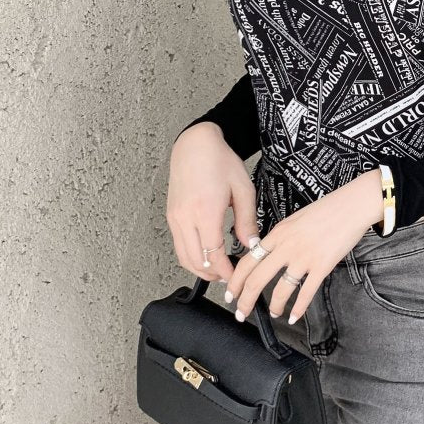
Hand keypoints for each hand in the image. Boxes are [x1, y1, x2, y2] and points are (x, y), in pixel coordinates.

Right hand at [166, 122, 259, 283]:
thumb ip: (247, 220)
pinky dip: (191, 257)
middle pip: (195, 261)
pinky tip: (206, 256)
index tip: (237, 278)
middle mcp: (185, 217)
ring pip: (183, 257)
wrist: (195, 145)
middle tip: (231, 278)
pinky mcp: (171, 216)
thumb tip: (251, 245)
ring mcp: (175, 218)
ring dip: (200, 269)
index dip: (226, 271)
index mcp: (205, 211)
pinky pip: (179, 245)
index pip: (213, 254)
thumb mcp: (243, 189)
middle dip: (214, 274)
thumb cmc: (220, 161)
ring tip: (219, 271)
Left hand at [225, 168, 383, 324]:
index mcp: (278, 234)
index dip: (235, 281)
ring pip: (280, 290)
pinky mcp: (322, 266)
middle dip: (245, 300)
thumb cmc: (327, 209)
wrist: (351, 206)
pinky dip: (299, 308)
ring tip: (273, 313)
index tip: (231, 293)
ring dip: (273, 306)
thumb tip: (268, 252)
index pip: (247, 261)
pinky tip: (294, 317)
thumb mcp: (295, 219)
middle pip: (256, 279)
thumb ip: (280, 237)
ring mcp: (304, 258)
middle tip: (241, 313)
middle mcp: (286, 247)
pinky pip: (306, 292)